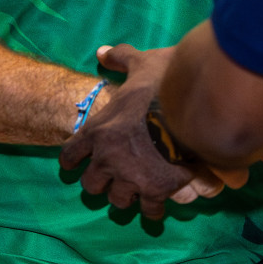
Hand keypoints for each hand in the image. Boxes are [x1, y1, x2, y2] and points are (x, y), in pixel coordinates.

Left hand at [59, 43, 231, 217]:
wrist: (192, 108)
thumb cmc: (164, 85)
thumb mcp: (140, 64)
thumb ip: (120, 58)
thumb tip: (101, 51)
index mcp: (99, 131)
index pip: (70, 156)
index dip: (74, 160)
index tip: (79, 163)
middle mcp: (108, 159)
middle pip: (91, 185)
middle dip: (102, 181)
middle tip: (114, 175)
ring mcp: (131, 177)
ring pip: (118, 201)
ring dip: (126, 195)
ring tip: (136, 189)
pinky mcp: (157, 190)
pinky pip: (150, 211)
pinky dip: (153, 210)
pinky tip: (158, 204)